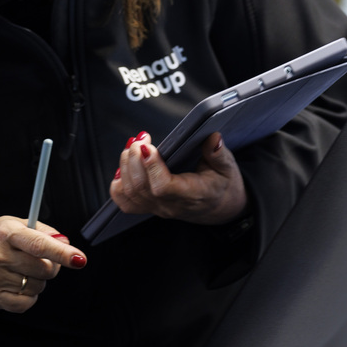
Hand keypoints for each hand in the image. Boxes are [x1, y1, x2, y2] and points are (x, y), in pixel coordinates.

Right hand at [0, 217, 86, 312]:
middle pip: (44, 269)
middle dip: (50, 266)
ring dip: (38, 281)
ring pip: (37, 287)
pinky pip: (25, 304)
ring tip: (22, 270)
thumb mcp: (17, 223)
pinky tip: (18, 284)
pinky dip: (29, 296)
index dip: (62, 253)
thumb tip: (66, 243)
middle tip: (41, 260)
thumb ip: (44, 231)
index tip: (79, 259)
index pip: (39, 245)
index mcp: (7, 233)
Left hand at [111, 131, 248, 224]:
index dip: (151, 166)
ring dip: (125, 166)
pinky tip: (125, 165)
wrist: (219, 207)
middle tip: (140, 138)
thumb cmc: (222, 184)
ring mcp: (158, 208)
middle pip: (140, 187)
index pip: (163, 187)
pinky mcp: (149, 207)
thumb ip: (219, 154)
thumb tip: (213, 138)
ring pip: (130, 193)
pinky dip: (119, 183)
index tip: (147, 145)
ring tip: (133, 145)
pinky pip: (126, 202)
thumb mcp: (228, 168)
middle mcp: (170, 205)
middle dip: (134, 158)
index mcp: (192, 194)